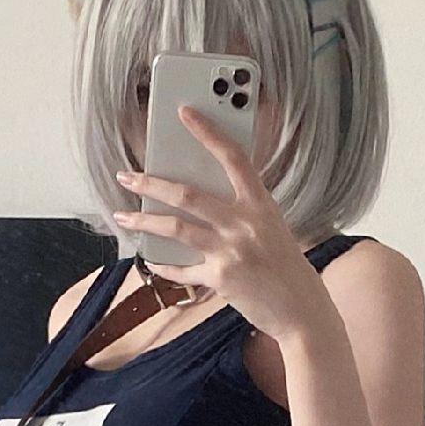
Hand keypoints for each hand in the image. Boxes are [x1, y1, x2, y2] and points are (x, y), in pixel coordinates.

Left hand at [113, 107, 326, 339]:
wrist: (302, 311)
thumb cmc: (286, 267)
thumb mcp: (272, 228)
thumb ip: (242, 212)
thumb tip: (199, 200)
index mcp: (261, 204)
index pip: (233, 158)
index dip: (208, 132)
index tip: (185, 113)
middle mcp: (245, 223)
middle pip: (188, 194)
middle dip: (151, 183)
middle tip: (126, 176)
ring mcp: (231, 251)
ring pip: (175, 227)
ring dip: (143, 220)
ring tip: (122, 216)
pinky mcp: (220, 278)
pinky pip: (182, 270)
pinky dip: (164, 265)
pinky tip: (152, 260)